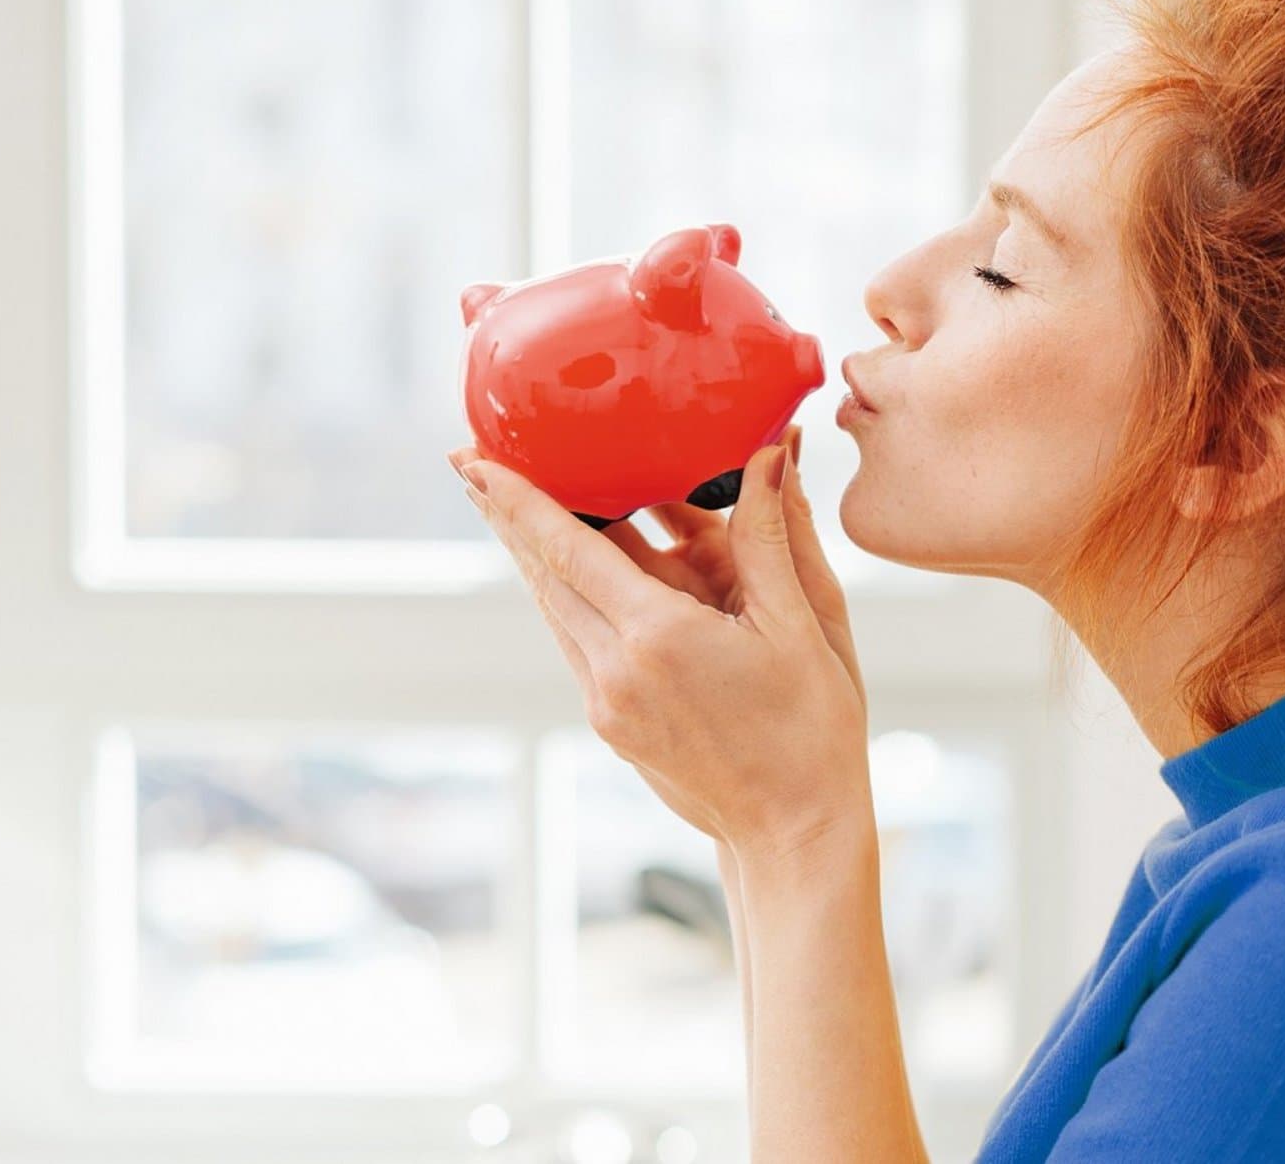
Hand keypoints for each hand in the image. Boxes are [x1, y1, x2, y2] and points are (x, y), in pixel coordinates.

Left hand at [451, 432, 870, 863]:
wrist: (795, 830)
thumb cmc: (814, 728)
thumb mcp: (805, 624)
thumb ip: (772, 535)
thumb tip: (772, 454)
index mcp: (661, 636)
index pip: (568, 548)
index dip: (517, 500)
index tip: (475, 459)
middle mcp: (616, 670)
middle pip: (543, 575)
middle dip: (507, 516)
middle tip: (470, 462)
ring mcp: (606, 703)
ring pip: (554, 610)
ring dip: (532, 556)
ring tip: (508, 506)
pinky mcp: (610, 725)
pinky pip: (577, 643)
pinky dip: (566, 597)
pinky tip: (572, 574)